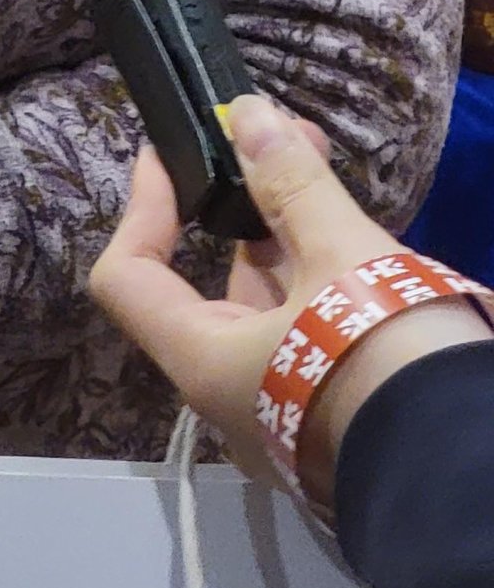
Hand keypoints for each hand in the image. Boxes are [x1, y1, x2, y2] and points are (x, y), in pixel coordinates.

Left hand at [89, 95, 491, 504]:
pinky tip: (361, 244)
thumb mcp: (340, 259)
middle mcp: (229, 399)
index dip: (143, 208)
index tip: (169, 155)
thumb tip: (248, 114)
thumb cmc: (381, 359)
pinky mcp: (329, 422)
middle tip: (290, 141)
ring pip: (270, 311)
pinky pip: (306, 342)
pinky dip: (320, 284)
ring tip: (326, 170)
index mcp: (205, 363)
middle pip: (213, 288)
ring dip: (292, 237)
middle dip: (247, 205)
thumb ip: (290, 184)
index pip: (128, 278)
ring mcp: (281, 418)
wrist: (466, 473)